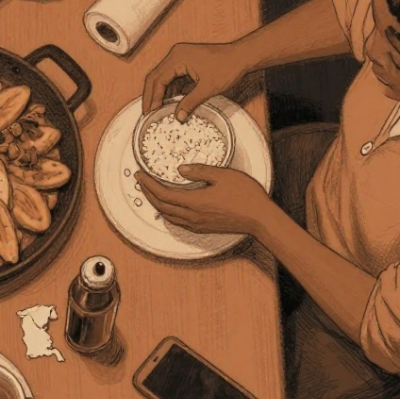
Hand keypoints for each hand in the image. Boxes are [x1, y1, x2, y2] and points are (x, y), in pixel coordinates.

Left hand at [135, 165, 273, 235]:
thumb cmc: (245, 196)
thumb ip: (199, 171)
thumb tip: (180, 170)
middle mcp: (192, 216)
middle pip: (161, 206)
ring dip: (156, 203)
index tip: (139, 175)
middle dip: (147, 193)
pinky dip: (168, 212)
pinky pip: (178, 221)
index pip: (162, 194)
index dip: (147, 184)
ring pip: (168, 215)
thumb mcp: (223, 175)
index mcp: (194, 202)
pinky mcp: (203, 228)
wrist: (260, 219)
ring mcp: (197, 224)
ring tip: (151, 192)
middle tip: (140, 181)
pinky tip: (169, 207)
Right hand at [143, 43, 247, 120]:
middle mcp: (175, 54)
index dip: (153, 97)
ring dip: (160, 93)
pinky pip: (172, 77)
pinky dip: (170, 89)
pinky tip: (171, 102)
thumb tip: (177, 117)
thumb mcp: (208, 89)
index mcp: (178, 57)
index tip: (150, 112)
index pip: (158, 79)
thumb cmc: (227, 68)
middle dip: (151, 95)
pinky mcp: (185, 62)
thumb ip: (190, 103)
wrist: (242, 57)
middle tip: (147, 113)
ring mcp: (180, 57)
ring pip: (162, 77)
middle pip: (155, 76)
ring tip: (158, 110)